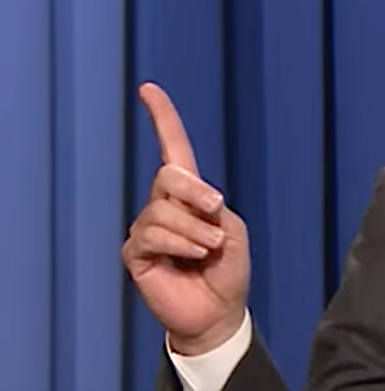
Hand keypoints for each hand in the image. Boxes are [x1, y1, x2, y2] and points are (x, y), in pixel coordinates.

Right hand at [122, 83, 250, 354]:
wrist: (219, 310)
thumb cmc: (228, 268)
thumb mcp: (232, 230)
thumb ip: (213, 207)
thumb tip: (190, 201)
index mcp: (189, 192)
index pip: (172, 149)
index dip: (162, 118)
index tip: (148, 89)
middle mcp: (162, 204)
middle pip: (169, 176)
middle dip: (196, 192)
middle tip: (216, 211)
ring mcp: (147, 228)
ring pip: (163, 210)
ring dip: (195, 229)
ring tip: (209, 248)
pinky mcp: (136, 253)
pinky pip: (152, 235)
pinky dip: (180, 243)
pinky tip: (195, 256)